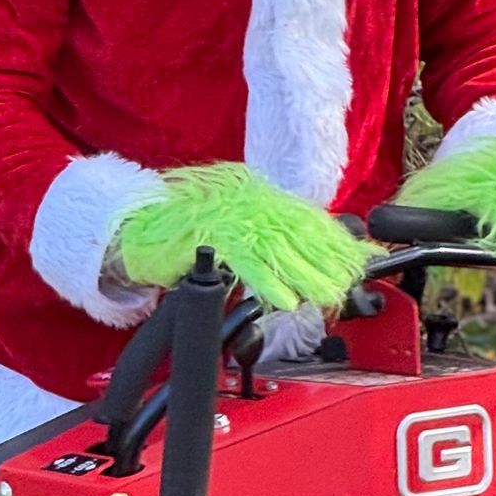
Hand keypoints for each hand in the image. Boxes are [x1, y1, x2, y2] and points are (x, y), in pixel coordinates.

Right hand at [115, 165, 366, 312]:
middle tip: (349, 282)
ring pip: (277, 246)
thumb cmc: (183, 231)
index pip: (306, 217)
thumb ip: (271, 237)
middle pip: (298, 231)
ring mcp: (227, 214)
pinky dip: (267, 283)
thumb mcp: (236, 227)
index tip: (359, 260)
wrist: (135, 227)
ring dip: (306, 275)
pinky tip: (285, 301)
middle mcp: (247, 199)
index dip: (335, 240)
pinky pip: (245, 261)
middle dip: (328, 259)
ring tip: (326, 296)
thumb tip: (313, 259)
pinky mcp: (207, 235)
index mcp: (257, 194)